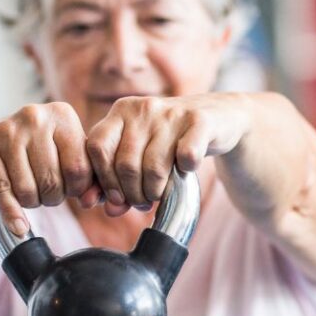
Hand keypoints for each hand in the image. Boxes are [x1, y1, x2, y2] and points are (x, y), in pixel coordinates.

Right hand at [0, 102, 98, 236]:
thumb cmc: (43, 152)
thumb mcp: (69, 156)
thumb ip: (90, 179)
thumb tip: (91, 201)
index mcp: (63, 115)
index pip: (79, 168)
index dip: (77, 189)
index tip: (71, 190)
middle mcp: (35, 116)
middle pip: (52, 181)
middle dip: (54, 197)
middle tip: (49, 192)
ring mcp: (7, 128)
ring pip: (27, 189)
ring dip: (33, 202)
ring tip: (33, 192)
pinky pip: (0, 190)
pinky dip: (11, 214)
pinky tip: (18, 226)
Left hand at [85, 94, 250, 214]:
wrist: (217, 118)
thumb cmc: (170, 141)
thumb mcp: (139, 153)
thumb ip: (116, 179)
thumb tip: (102, 207)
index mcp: (121, 111)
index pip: (97, 148)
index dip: (105, 180)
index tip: (117, 198)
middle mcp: (144, 108)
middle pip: (125, 164)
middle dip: (132, 193)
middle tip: (143, 202)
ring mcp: (172, 113)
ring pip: (154, 167)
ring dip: (156, 191)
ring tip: (159, 195)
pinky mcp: (200, 121)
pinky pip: (186, 156)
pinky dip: (185, 172)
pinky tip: (186, 171)